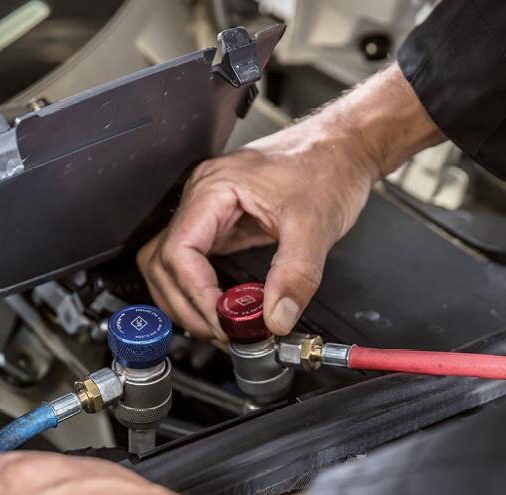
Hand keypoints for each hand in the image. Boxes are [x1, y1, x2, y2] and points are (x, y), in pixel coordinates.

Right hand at [138, 64, 441, 340]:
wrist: (343, 150)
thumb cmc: (326, 167)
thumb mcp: (315, 225)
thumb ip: (295, 276)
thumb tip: (275, 319)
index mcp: (213, 189)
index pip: (178, 251)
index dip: (196, 294)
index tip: (223, 321)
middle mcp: (202, 199)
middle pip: (162, 264)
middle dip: (187, 306)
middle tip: (221, 333)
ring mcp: (209, 213)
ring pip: (171, 267)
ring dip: (188, 302)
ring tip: (221, 328)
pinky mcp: (222, 225)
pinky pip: (195, 265)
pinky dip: (203, 293)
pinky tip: (223, 310)